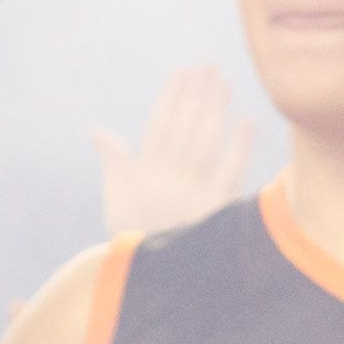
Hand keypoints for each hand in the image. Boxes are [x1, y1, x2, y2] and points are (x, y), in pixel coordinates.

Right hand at [96, 65, 242, 240]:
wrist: (158, 276)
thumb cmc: (134, 234)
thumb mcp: (115, 199)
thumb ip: (112, 162)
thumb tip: (96, 130)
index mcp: (144, 174)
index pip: (160, 125)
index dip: (172, 96)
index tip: (182, 71)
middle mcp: (169, 179)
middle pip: (186, 127)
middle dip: (197, 94)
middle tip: (208, 67)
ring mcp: (194, 192)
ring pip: (206, 143)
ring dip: (215, 110)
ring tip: (222, 82)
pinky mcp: (216, 208)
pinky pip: (231, 173)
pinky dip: (239, 148)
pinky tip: (247, 122)